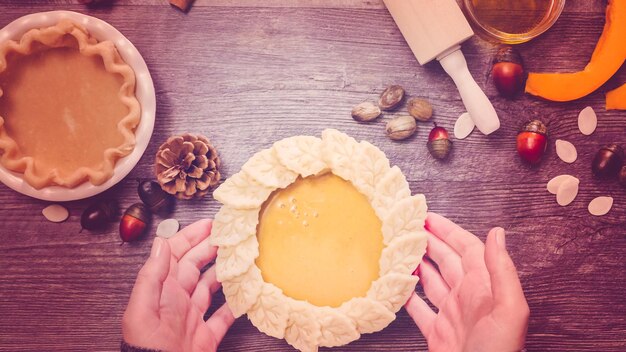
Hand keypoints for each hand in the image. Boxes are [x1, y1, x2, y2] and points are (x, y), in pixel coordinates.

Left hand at [122, 219, 233, 351]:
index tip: (209, 223)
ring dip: (224, 270)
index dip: (191, 237)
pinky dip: (236, 303)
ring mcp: (193, 317)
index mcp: (161, 291)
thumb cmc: (146, 349)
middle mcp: (177, 300)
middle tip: (230, 233)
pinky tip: (245, 292)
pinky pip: (224, 315)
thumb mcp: (140, 310)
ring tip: (240, 255)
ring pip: (212, 286)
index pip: (176, 255)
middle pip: (196, 265)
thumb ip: (151, 276)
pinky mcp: (207, 335)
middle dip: (211, 247)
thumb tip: (160, 242)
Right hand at [405, 212, 528, 351]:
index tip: (428, 216)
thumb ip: (502, 270)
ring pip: (431, 280)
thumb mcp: (509, 309)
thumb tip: (497, 233)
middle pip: (445, 260)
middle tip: (408, 226)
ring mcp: (451, 314)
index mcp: (484, 287)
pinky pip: (419, 308)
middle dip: (429, 241)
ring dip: (416, 263)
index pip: (466, 248)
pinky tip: (397, 283)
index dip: (448, 230)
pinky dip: (407, 295)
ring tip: (400, 247)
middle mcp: (467, 296)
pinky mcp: (437, 332)